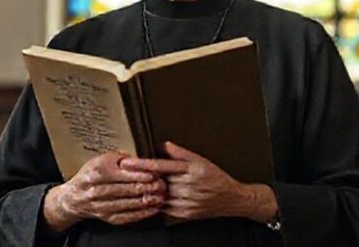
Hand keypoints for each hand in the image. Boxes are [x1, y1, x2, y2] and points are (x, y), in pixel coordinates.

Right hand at [43, 152, 166, 230]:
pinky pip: (128, 216)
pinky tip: (153, 208)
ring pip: (130, 203)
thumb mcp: (100, 160)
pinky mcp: (107, 217)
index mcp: (98, 171)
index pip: (125, 172)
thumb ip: (119, 158)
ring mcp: (102, 205)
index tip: (156, 171)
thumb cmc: (91, 176)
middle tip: (163, 184)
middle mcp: (98, 189)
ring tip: (161, 195)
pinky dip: (142, 213)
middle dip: (149, 187)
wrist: (74, 198)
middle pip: (129, 188)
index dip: (143, 173)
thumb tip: (139, 157)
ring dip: (148, 200)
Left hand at [121, 142, 277, 221]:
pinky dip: (158, 202)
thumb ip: (179, 152)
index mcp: (191, 170)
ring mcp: (186, 202)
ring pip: (159, 196)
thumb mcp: (200, 159)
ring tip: (145, 186)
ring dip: (150, 191)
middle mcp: (188, 186)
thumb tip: (161, 144)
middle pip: (157, 181)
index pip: (161, 166)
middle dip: (144, 178)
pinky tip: (158, 197)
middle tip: (131, 173)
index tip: (128, 163)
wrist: (231, 199)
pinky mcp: (184, 214)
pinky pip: (164, 208)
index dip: (142, 164)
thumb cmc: (215, 177)